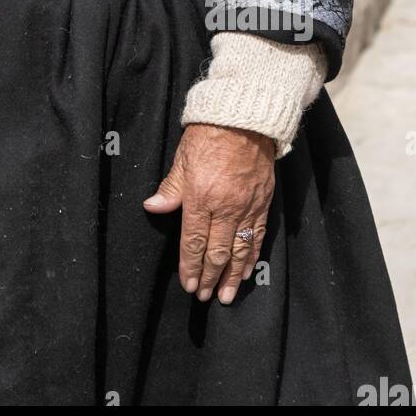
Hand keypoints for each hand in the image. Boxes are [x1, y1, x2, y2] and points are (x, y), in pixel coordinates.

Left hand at [142, 123, 274, 303]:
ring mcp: (246, 206)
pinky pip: (257, 236)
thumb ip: (170, 188)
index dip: (190, 266)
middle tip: (205, 296)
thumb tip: (153, 208)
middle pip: (217, 251)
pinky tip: (247, 271)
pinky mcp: (262, 203)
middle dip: (210, 277)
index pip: (193, 240)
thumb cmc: (209, 135)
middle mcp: (225, 206)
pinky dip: (252, 257)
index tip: (189, 284)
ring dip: (232, 276)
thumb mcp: (181, 159)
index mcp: (200, 196)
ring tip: (227, 296)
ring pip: (239, 250)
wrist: (245, 119)